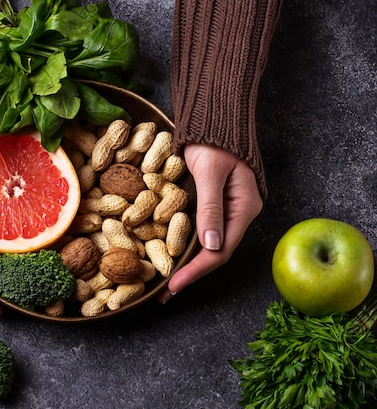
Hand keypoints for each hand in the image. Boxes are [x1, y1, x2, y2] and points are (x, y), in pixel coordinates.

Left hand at [159, 144, 262, 301]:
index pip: (220, 250)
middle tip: (164, 292)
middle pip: (215, 252)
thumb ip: (210, 208)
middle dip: (189, 273)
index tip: (173, 286)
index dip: (196, 271)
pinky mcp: (215, 202)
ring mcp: (228, 208)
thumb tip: (211, 246)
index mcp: (244, 208)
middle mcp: (238, 212)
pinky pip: (202, 230)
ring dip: (187, 262)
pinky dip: (186, 245)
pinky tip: (172, 254)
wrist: (214, 116)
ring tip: (165, 280)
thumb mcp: (210, 173)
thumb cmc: (213, 140)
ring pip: (208, 244)